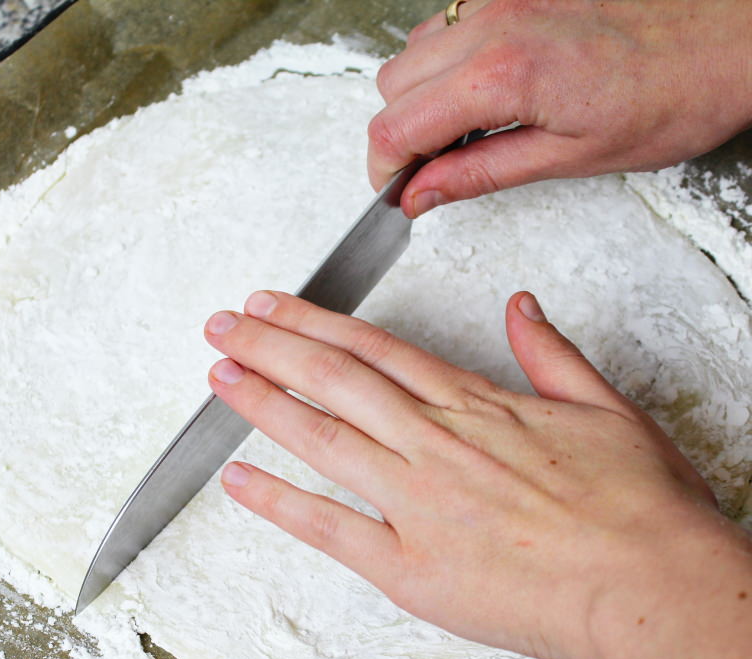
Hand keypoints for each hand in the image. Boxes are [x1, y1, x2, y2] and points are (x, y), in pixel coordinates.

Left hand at [206, 288, 751, 658]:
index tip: (279, 306)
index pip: (380, 350)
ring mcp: (419, 505)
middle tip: (225, 325)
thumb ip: (553, 358)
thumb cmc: (637, 515)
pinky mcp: (412, 569)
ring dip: (264, 401)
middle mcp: (438, 445)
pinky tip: (238, 480)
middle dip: (272, 346)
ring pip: (325, 435)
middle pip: (338, 378)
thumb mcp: (608, 410)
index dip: (320, 324)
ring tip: (219, 377)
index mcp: (480, 407)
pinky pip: (330, 529)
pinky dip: (280, 503)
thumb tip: (523, 311)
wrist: (643, 586)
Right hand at [368, 0, 751, 211]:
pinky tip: (487, 91)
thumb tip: (423, 194)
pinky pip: (454, 20)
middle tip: (430, 172)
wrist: (721, 41)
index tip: (395, 195)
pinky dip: (452, 59)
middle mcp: (495, 21)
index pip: (397, 125)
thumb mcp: (567, 160)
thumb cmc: (667, 97)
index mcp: (502, 73)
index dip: (384, 170)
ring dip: (423, 92)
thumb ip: (481, 174)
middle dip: (399, 132)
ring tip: (465, 132)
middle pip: (393, 81)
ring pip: (417, 47)